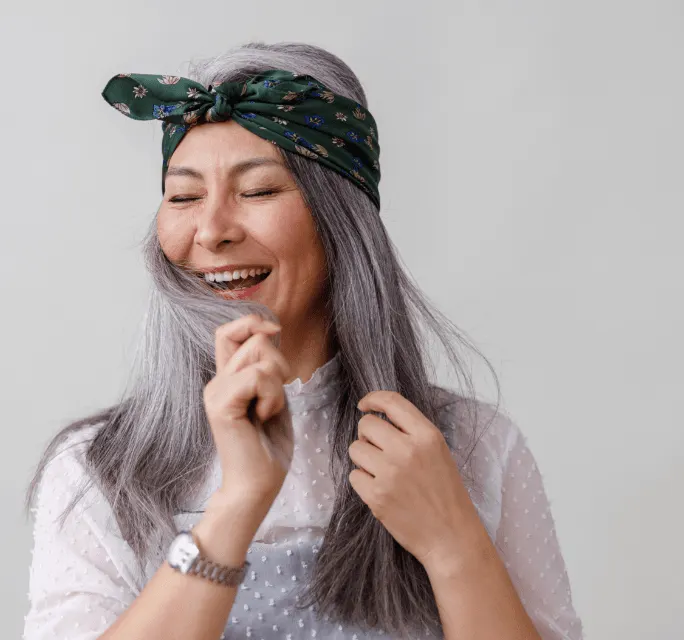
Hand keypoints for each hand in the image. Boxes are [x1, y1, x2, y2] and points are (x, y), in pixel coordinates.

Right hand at [203, 314, 293, 529]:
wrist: (258, 484)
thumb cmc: (268, 445)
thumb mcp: (273, 396)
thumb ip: (266, 367)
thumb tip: (271, 330)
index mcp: (227, 379)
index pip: (228, 331)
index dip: (251, 322)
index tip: (275, 330)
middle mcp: (216, 381)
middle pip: (254, 339)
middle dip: (279, 363)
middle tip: (274, 397)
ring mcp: (216, 391)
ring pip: (260, 354)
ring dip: (277, 383)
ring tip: (267, 411)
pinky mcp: (221, 404)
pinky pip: (258, 376)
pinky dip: (272, 396)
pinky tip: (264, 417)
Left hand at [350, 391, 486, 573]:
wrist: (451, 537)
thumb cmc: (445, 493)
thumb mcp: (438, 452)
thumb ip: (411, 432)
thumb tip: (378, 416)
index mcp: (426, 435)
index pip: (391, 401)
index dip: (372, 399)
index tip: (365, 405)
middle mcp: (407, 450)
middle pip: (366, 424)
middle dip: (367, 435)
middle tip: (378, 450)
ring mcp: (390, 473)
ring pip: (355, 449)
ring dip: (363, 458)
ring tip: (381, 472)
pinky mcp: (376, 496)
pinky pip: (354, 475)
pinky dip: (363, 482)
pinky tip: (380, 490)